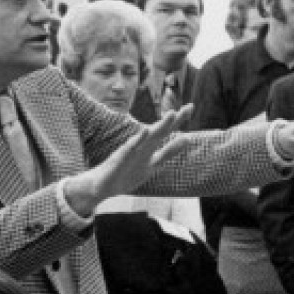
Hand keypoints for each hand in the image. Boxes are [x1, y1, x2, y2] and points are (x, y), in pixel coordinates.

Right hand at [65, 105, 193, 215]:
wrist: (102, 186)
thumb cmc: (127, 174)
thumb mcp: (153, 165)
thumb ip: (167, 153)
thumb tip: (185, 140)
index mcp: (150, 148)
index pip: (168, 132)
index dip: (179, 121)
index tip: (191, 107)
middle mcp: (143, 146)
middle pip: (161, 131)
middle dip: (175, 120)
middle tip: (190, 107)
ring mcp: (132, 151)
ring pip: (149, 136)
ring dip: (161, 126)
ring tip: (172, 114)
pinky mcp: (121, 157)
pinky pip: (130, 148)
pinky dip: (138, 139)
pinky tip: (145, 131)